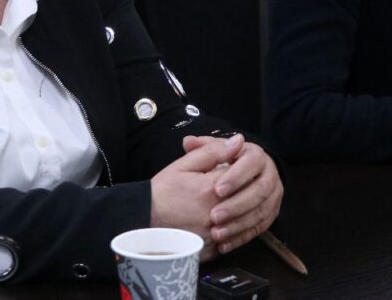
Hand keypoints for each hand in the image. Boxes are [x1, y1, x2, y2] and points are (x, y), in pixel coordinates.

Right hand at [149, 134, 244, 259]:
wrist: (143, 218)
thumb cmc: (162, 191)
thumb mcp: (183, 164)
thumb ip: (213, 151)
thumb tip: (239, 141)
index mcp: (211, 189)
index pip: (242, 174)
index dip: (242, 167)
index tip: (236, 166)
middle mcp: (217, 213)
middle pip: (248, 198)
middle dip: (246, 188)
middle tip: (236, 185)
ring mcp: (215, 235)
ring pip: (245, 222)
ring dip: (245, 211)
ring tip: (233, 203)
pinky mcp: (211, 250)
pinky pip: (234, 241)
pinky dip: (235, 231)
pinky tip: (229, 222)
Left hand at [185, 136, 283, 254]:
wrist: (235, 179)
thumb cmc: (219, 163)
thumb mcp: (209, 152)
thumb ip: (200, 149)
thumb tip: (189, 141)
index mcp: (256, 155)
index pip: (251, 163)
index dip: (235, 177)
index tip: (216, 190)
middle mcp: (270, 174)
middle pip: (260, 191)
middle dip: (236, 205)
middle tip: (214, 216)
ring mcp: (273, 196)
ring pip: (261, 212)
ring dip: (238, 224)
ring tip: (216, 233)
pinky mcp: (271, 214)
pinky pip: (260, 228)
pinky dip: (241, 237)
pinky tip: (224, 244)